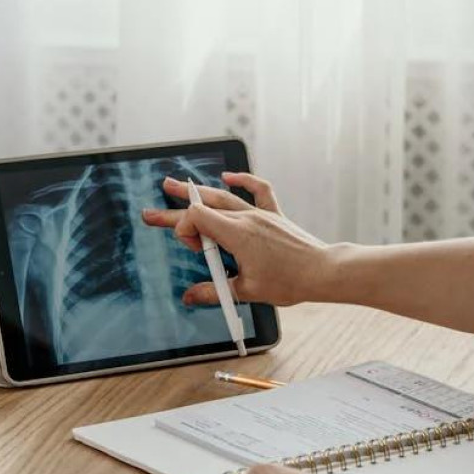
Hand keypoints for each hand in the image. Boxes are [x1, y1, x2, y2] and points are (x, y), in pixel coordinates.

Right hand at [140, 172, 335, 306]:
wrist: (323, 271)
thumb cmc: (290, 281)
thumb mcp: (246, 290)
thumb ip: (213, 291)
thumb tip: (190, 296)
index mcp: (236, 234)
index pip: (196, 218)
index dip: (185, 231)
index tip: (196, 251)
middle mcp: (246, 218)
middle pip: (202, 207)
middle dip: (173, 210)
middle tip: (150, 214)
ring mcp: (260, 214)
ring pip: (223, 196)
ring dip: (197, 191)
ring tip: (174, 185)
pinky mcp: (273, 215)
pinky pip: (258, 190)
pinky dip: (243, 181)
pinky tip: (228, 176)